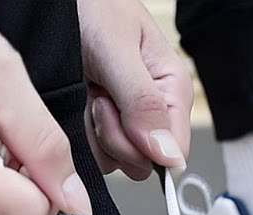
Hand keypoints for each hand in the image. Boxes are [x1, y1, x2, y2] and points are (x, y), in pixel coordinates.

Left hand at [78, 0, 192, 180]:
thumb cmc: (88, 6)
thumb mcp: (117, 49)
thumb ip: (144, 103)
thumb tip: (168, 155)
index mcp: (172, 92)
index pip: (175, 153)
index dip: (147, 149)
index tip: (123, 119)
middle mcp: (152, 113)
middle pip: (143, 162)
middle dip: (115, 139)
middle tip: (100, 97)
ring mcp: (124, 122)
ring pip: (116, 161)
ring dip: (93, 133)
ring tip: (88, 91)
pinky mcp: (98, 127)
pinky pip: (92, 154)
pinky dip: (78, 132)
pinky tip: (77, 101)